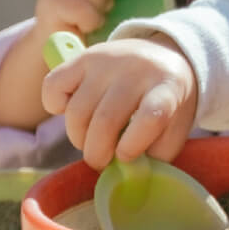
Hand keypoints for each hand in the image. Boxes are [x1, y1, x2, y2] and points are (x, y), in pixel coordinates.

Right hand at [42, 37, 197, 169]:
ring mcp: (106, 61)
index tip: (125, 158)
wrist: (161, 56)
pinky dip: (55, 107)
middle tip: (101, 161)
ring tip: (91, 142)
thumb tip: (127, 173)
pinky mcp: (82, 57)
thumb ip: (157, 154)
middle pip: (105, 120)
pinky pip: (53, 86)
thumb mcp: (175, 127)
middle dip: (97, 153)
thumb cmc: (166, 102)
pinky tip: (74, 114)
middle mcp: (136, 70)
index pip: (152, 116)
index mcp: (167, 87)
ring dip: (78, 138)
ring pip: (76, 111)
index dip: (133, 145)